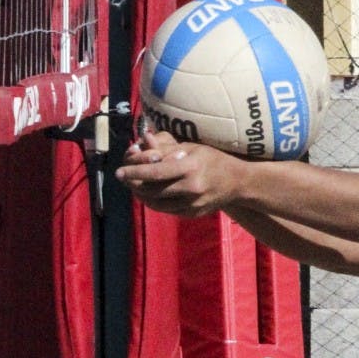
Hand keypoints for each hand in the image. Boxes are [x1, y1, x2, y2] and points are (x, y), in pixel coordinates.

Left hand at [115, 132, 242, 217]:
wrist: (239, 183)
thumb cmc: (214, 159)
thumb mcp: (192, 148)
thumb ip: (166, 149)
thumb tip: (141, 143)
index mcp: (191, 168)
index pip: (155, 172)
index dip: (134, 172)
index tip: (119, 171)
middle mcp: (191, 188)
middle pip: (152, 190)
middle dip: (134, 185)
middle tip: (124, 178)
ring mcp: (192, 204)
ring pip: (156, 203)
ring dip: (142, 195)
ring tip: (135, 186)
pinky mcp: (192, 214)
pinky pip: (166, 209)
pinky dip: (155, 202)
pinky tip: (151, 194)